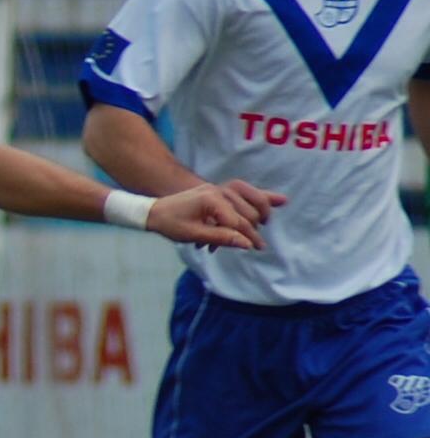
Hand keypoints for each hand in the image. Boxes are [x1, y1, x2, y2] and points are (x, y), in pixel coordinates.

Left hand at [145, 182, 282, 249]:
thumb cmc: (171, 224)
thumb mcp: (193, 235)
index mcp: (211, 199)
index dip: (248, 237)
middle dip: (251, 229)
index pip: (237, 221)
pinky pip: (247, 192)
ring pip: (251, 198)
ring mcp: (221, 188)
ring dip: (258, 213)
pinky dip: (262, 197)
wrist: (156, 211)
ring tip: (262, 226)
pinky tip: (281, 200)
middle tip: (252, 245)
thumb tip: (246, 244)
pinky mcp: (222, 190)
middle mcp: (219, 190)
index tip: (258, 248)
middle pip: (247, 212)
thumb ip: (220, 238)